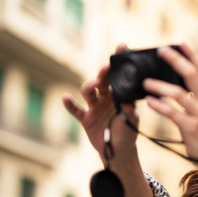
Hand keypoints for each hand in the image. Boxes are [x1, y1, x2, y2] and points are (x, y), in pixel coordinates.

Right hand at [62, 44, 138, 161]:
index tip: (122, 46)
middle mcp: (106, 97)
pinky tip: (65, 97)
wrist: (118, 150)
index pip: (119, 76)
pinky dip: (69, 104)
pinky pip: (75, 110)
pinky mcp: (85, 118)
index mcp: (119, 95)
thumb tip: (130, 103)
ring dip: (89, 86)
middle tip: (107, 66)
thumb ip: (130, 112)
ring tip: (94, 85)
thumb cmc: (128, 132)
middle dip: (103, 72)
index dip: (119, 62)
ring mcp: (95, 107)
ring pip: (88, 91)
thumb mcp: (132, 122)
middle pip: (102, 80)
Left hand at [142, 43, 197, 163]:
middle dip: (176, 60)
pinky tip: (150, 101)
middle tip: (161, 51)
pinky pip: (173, 113)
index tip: (180, 41)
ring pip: (179, 93)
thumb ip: (193, 100)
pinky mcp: (191, 128)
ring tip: (145, 82)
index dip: (192, 54)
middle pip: (192, 75)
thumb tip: (177, 86)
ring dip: (161, 85)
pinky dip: (160, 105)